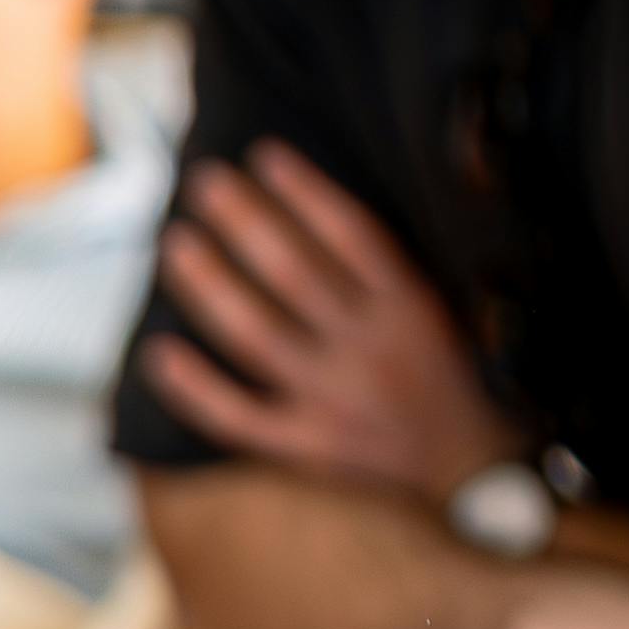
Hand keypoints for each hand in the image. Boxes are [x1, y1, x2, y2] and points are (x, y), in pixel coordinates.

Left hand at [137, 144, 519, 500]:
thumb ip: (387, 275)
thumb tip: (310, 214)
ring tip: (176, 244)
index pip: (350, 233)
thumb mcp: (437, 315)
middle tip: (204, 183)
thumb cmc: (452, 382)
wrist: (472, 474)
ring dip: (210, 285)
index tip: (263, 155)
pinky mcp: (310, 446)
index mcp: (410, 309)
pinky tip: (157, 353)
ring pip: (256, 334)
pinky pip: (239, 414)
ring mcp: (335, 400)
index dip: (304, 190)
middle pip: (292, 272)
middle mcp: (370, 349)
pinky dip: (194, 386)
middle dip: (244, 221)